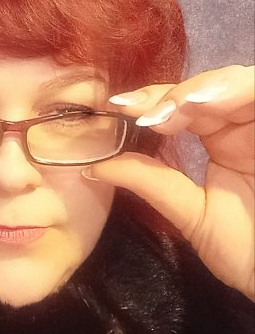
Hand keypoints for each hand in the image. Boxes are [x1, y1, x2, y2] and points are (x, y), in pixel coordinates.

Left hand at [91, 65, 254, 299]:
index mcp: (223, 142)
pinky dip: (233, 88)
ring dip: (194, 90)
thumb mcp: (193, 214)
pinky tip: (201, 102)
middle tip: (136, 109)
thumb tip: (94, 167)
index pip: (183, 107)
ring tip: (164, 112)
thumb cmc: (250, 252)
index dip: (152, 102)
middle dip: (167, 95)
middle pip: (204, 87)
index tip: (118, 107)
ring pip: (233, 81)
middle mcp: (244, 126)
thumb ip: (150, 183)